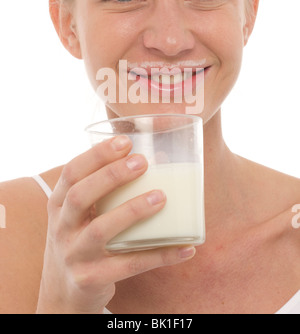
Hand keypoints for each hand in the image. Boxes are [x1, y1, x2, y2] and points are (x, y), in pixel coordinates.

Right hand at [36, 136, 194, 313]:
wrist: (63, 293)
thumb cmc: (81, 239)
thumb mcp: (80, 214)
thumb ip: (105, 190)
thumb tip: (160, 160)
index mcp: (59, 204)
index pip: (71, 172)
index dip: (96, 155)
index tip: (125, 141)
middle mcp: (62, 227)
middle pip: (80, 197)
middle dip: (111, 176)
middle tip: (141, 162)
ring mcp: (75, 255)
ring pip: (101, 230)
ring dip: (132, 211)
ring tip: (161, 197)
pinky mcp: (91, 279)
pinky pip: (129, 266)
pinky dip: (159, 255)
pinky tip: (184, 247)